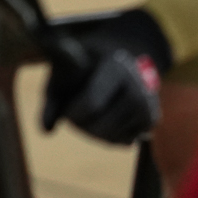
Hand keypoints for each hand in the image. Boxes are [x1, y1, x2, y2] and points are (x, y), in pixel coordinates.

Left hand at [42, 7, 171, 144]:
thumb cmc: (82, 64)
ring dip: (91, 132)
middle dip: (80, 125)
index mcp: (116, 66)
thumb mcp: (62, 71)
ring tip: (88, 112)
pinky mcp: (152, 119)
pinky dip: (107, 137)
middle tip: (74, 112)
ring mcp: (148, 104)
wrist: (115, 55)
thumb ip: (51, 98)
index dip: (72, 113)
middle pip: (100, 126)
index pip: (91, 104)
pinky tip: (104, 117)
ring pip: (111, 138)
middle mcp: (138, 86)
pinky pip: (122, 142)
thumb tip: (45, 130)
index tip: (65, 106)